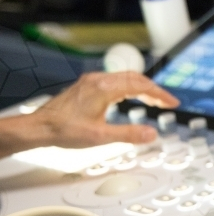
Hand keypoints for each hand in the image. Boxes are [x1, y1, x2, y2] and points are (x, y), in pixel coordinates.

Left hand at [19, 72, 177, 149]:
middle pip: (135, 78)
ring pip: (124, 79)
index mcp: (104, 88)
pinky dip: (128, 88)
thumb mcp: (101, 137)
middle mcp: (98, 80)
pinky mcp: (86, 86)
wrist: (39, 127)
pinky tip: (129, 98)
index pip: (141, 86)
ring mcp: (91, 82)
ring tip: (153, 101)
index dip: (160, 94)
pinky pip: (114, 82)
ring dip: (141, 88)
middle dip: (153, 90)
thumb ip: (129, 134)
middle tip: (166, 102)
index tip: (172, 102)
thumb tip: (151, 133)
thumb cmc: (64, 130)